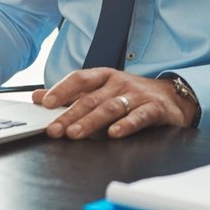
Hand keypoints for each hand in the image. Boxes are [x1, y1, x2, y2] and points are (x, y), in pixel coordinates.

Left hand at [33, 68, 195, 139]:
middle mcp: (119, 83)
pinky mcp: (154, 108)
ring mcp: (137, 95)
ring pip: (111, 107)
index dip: (62, 90)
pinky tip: (114, 133)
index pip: (80, 78)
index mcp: (104, 76)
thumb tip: (36, 98)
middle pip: (91, 98)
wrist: (172, 97)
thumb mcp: (100, 90)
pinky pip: (140, 116)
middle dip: (70, 114)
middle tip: (54, 129)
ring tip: (75, 133)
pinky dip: (127, 125)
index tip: (45, 103)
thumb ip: (70, 95)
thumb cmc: (130, 95)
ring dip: (92, 121)